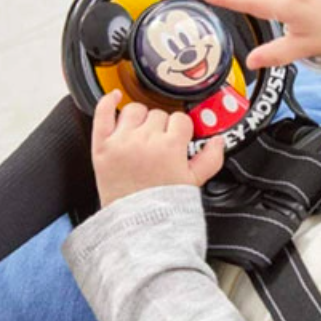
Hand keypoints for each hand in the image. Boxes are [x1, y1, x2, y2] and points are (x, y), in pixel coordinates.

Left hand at [91, 90, 224, 206]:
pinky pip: (103, 113)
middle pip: (158, 114)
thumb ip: (211, 158)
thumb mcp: (194, 182)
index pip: (180, 120)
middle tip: (160, 143)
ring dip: (140, 118)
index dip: (181, 130)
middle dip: (162, 127)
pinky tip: (115, 98)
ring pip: (134, 109)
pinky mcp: (102, 146)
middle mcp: (145, 140)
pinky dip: (108, 101)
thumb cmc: (163, 205)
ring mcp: (122, 141)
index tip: (178, 139)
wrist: (137, 223)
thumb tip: (218, 141)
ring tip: (142, 135)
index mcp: (170, 147)